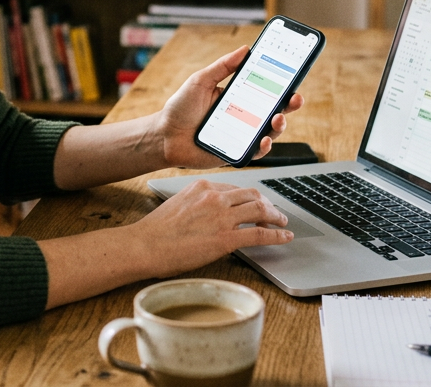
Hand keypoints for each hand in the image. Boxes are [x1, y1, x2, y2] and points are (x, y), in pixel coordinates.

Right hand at [129, 179, 292, 277]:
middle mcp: (215, 197)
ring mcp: (221, 217)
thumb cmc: (156, 231)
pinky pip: (260, 234)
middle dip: (267, 204)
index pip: (235, 188)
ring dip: (276, 216)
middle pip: (252, 195)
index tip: (256, 204)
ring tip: (283, 223)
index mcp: (203, 186)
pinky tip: (284, 237)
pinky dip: (277, 235)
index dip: (250, 198)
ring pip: (260, 210)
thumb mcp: (179, 204)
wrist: (145, 245)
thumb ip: (199, 203)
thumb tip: (211, 214)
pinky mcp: (226, 238)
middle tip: (275, 213)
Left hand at [150, 45, 303, 168]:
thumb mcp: (201, 80)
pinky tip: (264, 139)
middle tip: (295, 98)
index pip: (266, 89)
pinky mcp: (236, 153)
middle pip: (274, 110)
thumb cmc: (180, 108)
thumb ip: (223, 66)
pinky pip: (256, 151)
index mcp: (238, 97)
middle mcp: (243, 116)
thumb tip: (245, 49)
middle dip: (290, 104)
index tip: (294, 74)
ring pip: (270, 131)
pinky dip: (264, 146)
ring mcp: (241, 135)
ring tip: (278, 118)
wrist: (164, 136)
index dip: (282, 84)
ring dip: (280, 125)